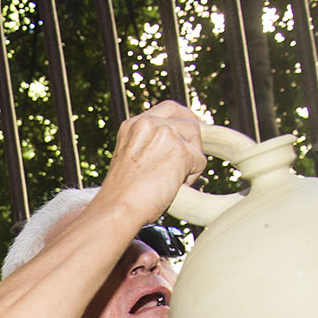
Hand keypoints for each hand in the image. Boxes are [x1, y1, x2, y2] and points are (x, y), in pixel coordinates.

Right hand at [99, 100, 205, 226]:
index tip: (188, 134)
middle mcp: (149, 123)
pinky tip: (172, 187)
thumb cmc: (121, 195)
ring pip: (196, 139)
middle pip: (189, 121)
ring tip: (170, 180)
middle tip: (191, 159)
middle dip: (194, 140)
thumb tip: (178, 146)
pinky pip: (200, 161)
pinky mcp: (180, 150)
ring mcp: (165, 134)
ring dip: (191, 161)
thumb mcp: (131, 158)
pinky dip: (191, 178)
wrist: (117, 209)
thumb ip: (150, 145)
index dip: (183, 119)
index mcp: (133, 124)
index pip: (169, 108)